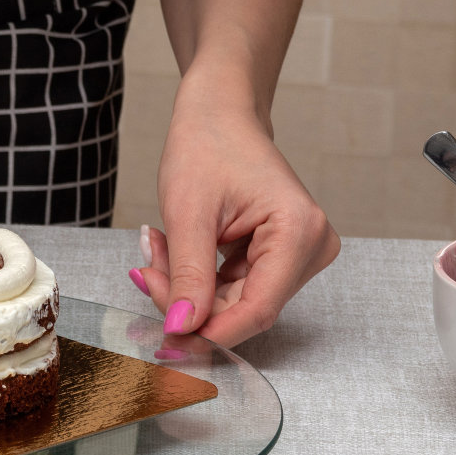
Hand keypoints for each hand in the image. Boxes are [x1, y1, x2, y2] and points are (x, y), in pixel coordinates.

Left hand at [129, 87, 338, 346]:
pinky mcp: (280, 256)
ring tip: (157, 244)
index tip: (165, 340)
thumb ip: (188, 276)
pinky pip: (232, 288)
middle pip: (242, 308)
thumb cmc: (208, 144)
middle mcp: (311, 247)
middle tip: (144, 270)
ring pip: (232, 302)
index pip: (256, 310)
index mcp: (299, 232)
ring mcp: (299, 253)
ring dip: (186, 286)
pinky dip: (196, 276)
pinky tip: (172, 247)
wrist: (219, 114)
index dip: (208, 331)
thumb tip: (183, 329)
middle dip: (187, 299)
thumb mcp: (188, 213)